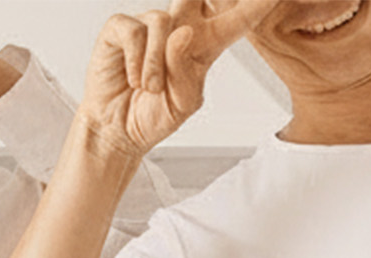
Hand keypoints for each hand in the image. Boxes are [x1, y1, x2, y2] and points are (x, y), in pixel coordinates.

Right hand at [80, 0, 273, 159]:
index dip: (253, 6)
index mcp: (202, 46)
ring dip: (156, 63)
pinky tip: (132, 79)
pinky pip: (134, 31)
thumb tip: (181, 32)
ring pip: (162, 21)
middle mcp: (177, 29)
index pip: (234, 20)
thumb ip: (187, 71)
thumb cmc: (151, 117)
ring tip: (149, 89)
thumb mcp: (182, 103)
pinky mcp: (120, 30)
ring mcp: (148, 27)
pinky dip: (135, 60)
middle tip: (203, 9)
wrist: (117, 133)